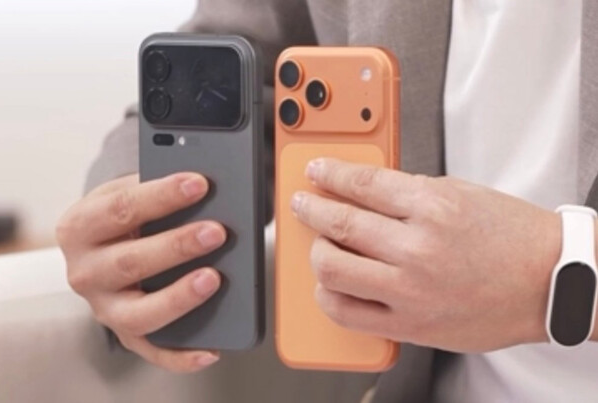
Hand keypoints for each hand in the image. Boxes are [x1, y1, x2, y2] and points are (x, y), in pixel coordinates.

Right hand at [57, 173, 224, 371]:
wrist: (103, 242)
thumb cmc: (125, 214)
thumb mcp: (128, 191)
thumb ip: (158, 186)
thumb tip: (211, 187)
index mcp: (80, 227)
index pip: (120, 208)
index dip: (161, 196)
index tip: (199, 183)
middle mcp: (84, 272)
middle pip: (129, 262)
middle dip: (176, 246)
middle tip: (217, 232)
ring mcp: (103, 308)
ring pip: (138, 314)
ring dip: (178, 297)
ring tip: (214, 279)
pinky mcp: (125, 334)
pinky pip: (152, 351)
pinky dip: (181, 356)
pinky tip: (212, 348)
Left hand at [291, 158, 561, 352]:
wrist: (549, 283)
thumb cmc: (510, 237)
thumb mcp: (460, 194)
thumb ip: (407, 192)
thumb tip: (362, 192)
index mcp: (432, 206)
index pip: (361, 183)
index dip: (329, 174)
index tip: (315, 171)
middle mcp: (417, 247)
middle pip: (338, 223)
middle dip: (310, 207)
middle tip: (301, 202)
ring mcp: (410, 289)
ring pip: (332, 269)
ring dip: (315, 251)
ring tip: (319, 244)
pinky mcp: (410, 324)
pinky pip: (347, 313)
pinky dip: (328, 296)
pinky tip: (330, 284)